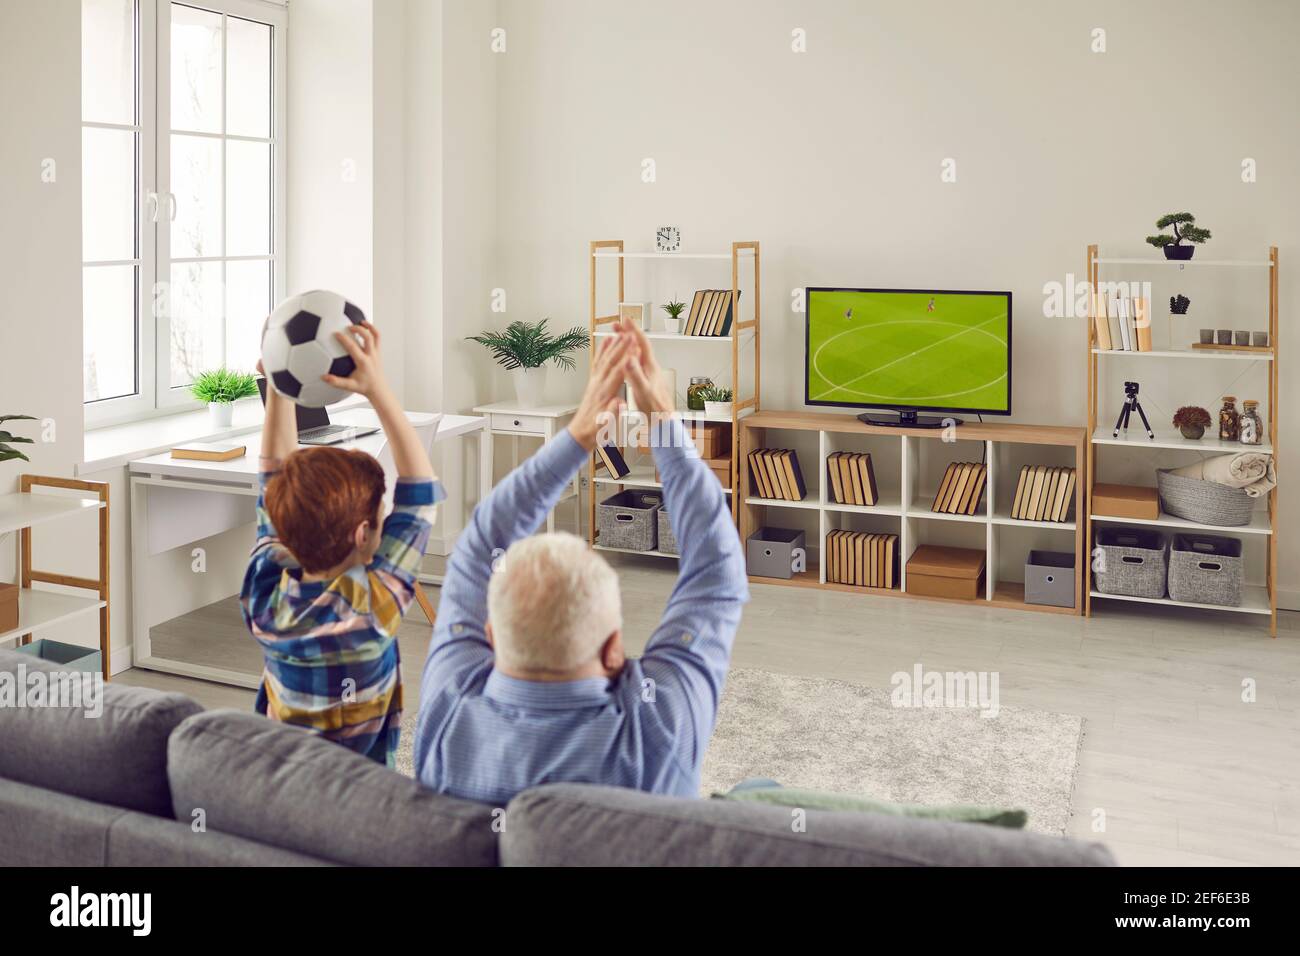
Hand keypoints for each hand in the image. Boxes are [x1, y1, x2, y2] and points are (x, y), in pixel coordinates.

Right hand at [322, 322, 389, 400]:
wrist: (378, 390)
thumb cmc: (364, 387)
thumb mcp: (349, 386)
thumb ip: (336, 382)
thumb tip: (323, 377)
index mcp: (363, 362)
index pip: (353, 347)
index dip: (344, 338)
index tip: (335, 333)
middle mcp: (371, 356)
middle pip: (368, 337)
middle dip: (358, 329)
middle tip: (348, 326)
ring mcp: (376, 353)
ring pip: (376, 335)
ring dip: (369, 327)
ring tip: (360, 321)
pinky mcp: (378, 352)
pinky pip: (377, 338)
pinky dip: (372, 331)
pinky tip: (365, 328)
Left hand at [568, 333, 631, 449]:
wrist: (579, 434)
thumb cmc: (594, 431)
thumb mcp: (605, 426)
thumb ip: (612, 414)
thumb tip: (619, 403)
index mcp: (604, 395)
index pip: (617, 374)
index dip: (627, 360)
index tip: (635, 348)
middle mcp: (598, 386)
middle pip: (610, 362)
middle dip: (621, 347)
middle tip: (630, 334)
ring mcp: (594, 382)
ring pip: (604, 359)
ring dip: (612, 345)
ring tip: (620, 332)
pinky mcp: (593, 382)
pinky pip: (598, 362)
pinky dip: (602, 350)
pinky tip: (607, 341)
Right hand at [621, 318, 672, 415]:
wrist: (664, 423)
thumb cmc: (656, 411)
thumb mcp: (643, 392)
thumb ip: (636, 375)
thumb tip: (629, 359)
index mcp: (650, 368)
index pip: (641, 344)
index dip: (632, 331)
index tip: (624, 320)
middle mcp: (651, 369)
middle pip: (639, 346)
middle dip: (628, 334)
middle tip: (616, 326)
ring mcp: (649, 375)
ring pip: (637, 354)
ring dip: (627, 345)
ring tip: (617, 339)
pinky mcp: (646, 382)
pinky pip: (635, 364)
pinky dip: (627, 357)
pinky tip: (623, 362)